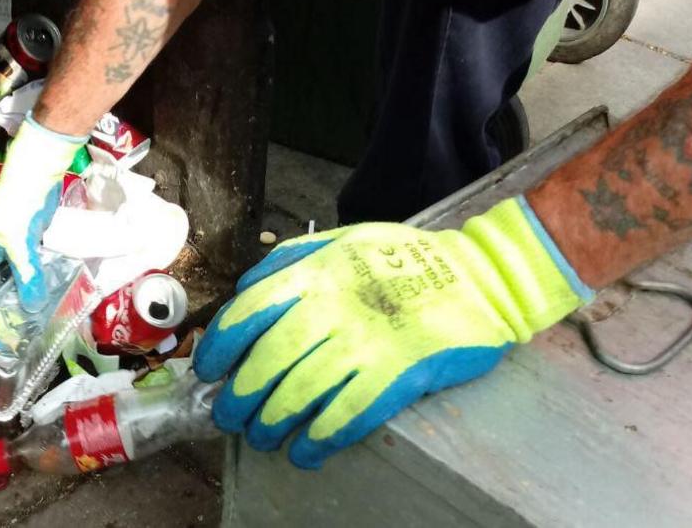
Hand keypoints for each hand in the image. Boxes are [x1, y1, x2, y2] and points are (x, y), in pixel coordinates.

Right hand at [0, 114, 85, 312]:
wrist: (37, 170)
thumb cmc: (20, 204)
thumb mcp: (21, 243)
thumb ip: (27, 275)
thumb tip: (32, 308)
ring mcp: (5, 242)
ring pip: (1, 274)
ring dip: (4, 293)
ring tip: (11, 321)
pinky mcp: (23, 237)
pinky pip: (19, 264)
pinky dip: (23, 279)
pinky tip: (33, 294)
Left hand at [193, 197, 592, 468]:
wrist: (483, 276)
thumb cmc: (405, 259)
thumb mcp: (343, 241)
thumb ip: (291, 260)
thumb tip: (243, 292)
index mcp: (317, 271)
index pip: (249, 312)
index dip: (221, 347)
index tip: (208, 371)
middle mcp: (335, 306)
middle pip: (267, 361)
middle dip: (239, 397)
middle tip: (228, 416)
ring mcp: (367, 341)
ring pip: (300, 393)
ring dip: (272, 423)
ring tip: (262, 437)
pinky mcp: (398, 374)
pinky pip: (347, 414)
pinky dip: (319, 438)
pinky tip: (306, 451)